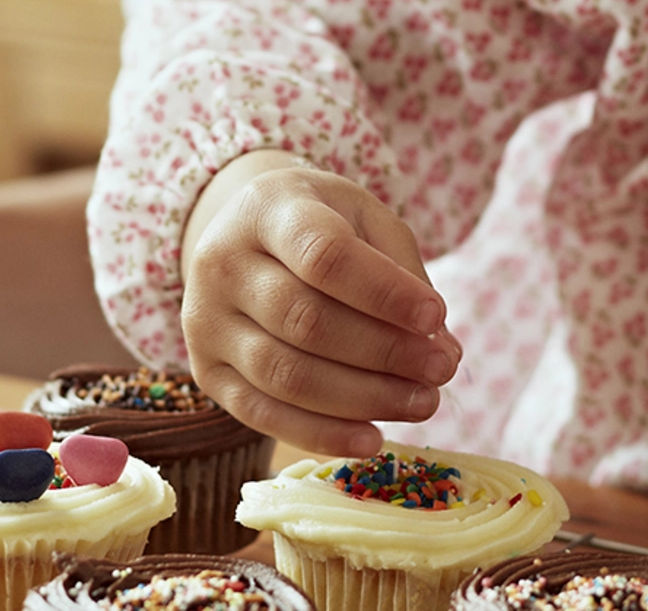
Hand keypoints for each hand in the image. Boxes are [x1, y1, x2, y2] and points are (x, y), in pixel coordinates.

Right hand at [178, 151, 463, 456]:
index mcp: (267, 209)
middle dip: (385, 352)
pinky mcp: (206, 372)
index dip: (384, 292)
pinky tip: (372, 438)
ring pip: (285, 374)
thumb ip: (404, 276)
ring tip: (422, 402)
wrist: (244, 234)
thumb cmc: (319, 225)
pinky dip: (322, 434)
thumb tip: (442, 352)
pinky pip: (262, 415)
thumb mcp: (364, 219)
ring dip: (364, 399)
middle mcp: (222, 263)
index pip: (324, 255)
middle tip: (441, 370)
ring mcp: (205, 321)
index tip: (436, 316)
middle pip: (305, 320)